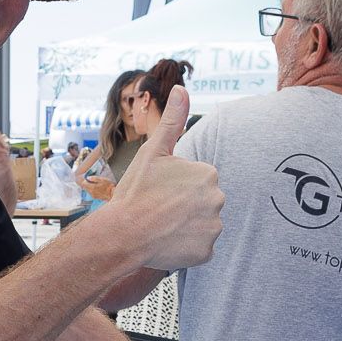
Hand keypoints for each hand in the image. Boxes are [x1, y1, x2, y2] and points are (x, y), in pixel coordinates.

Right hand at [101, 87, 219, 270]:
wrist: (123, 234)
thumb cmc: (136, 191)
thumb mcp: (152, 151)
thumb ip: (172, 121)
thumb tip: (181, 88)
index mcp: (208, 173)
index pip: (199, 181)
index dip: (177, 187)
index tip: (160, 192)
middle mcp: (217, 199)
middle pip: (204, 202)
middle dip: (186, 206)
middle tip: (160, 209)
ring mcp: (214, 228)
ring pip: (203, 224)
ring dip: (187, 226)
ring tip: (163, 226)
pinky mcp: (207, 252)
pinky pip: (200, 247)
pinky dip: (187, 246)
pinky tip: (168, 241)